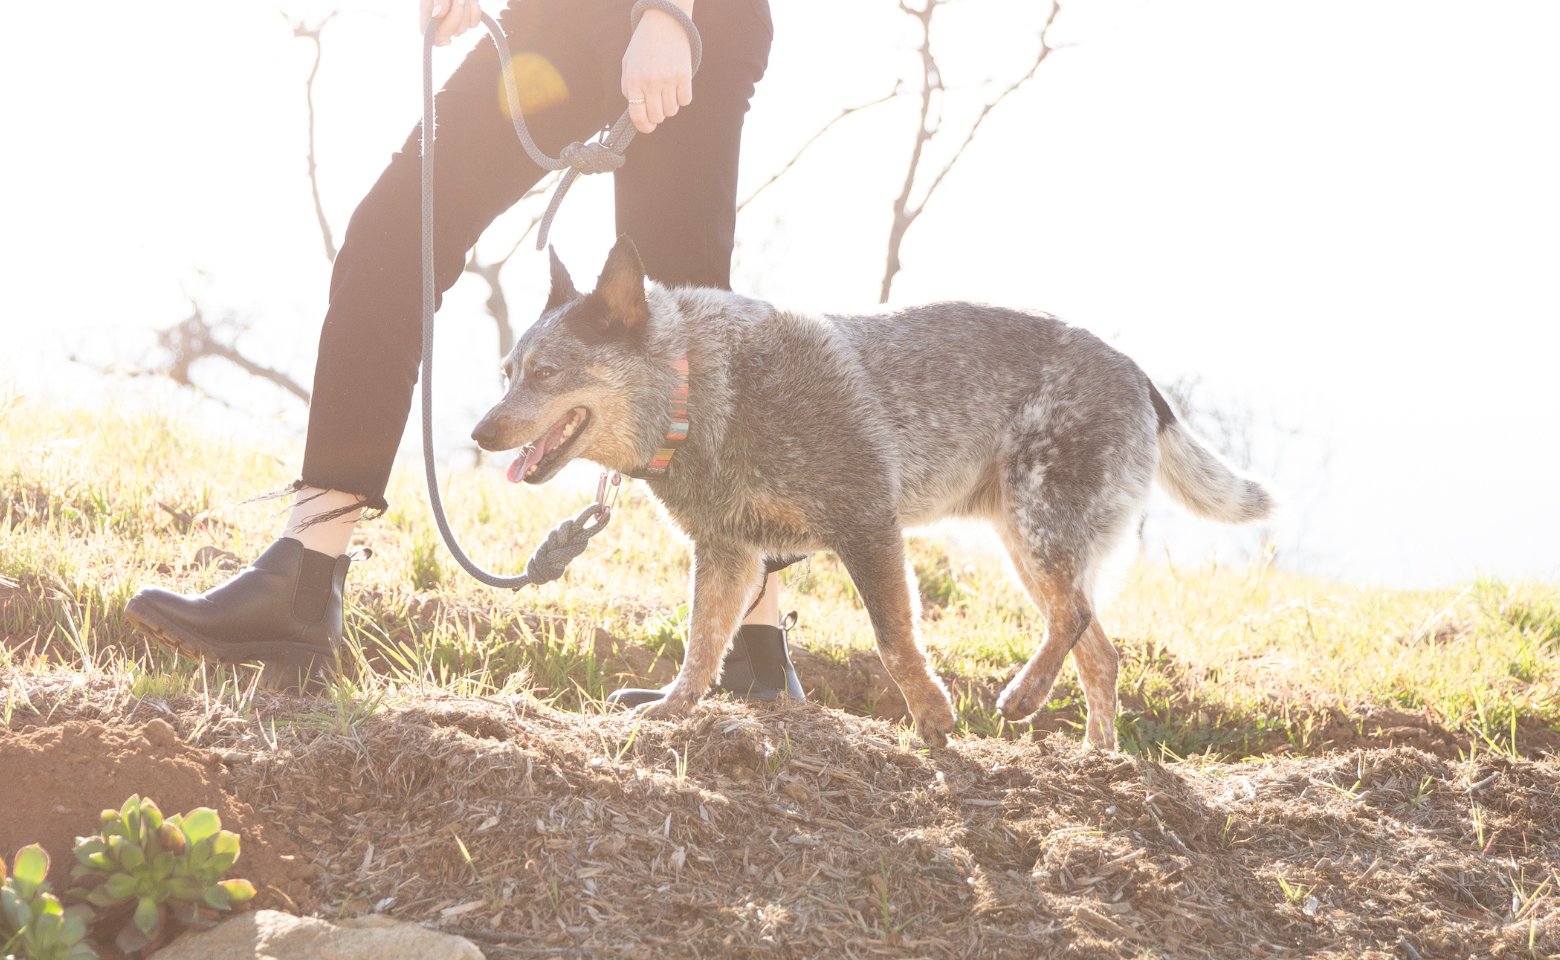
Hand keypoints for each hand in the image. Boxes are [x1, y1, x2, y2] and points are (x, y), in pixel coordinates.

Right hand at [419, 0, 481, 46]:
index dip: (438, 40)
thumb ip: (437, 0)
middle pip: (448, 32)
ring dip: (465, 9)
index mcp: (427, 16)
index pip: (430, 36)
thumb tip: (437, 15)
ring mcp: (455, 22)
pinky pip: (473, 23)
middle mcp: (440, 22)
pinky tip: (471, 0)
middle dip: (455, 14)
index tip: (447, 40)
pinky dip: (474, 10)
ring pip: (463, 28)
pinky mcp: (468, 19)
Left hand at [621, 3, 693, 133]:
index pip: (638, 115)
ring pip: (671, 111)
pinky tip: (677, 86)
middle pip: (657, 117)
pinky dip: (682, 98)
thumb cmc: (643, 44)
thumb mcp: (628, 63)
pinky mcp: (684, 75)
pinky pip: (685, 101)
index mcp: (634, 79)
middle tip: (657, 105)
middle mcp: (651, 81)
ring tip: (666, 91)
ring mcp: (668, 79)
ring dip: (669, 106)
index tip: (647, 127)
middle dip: (657, 116)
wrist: (664, 22)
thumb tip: (636, 110)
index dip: (643, 127)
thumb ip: (628, 87)